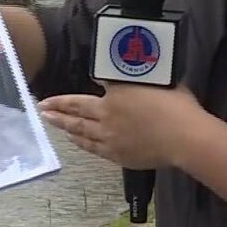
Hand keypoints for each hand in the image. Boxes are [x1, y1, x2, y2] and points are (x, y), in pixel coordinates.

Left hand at [38, 82, 203, 169]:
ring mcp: (110, 138)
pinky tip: (74, 141)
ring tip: (51, 122)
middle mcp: (107, 116)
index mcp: (116, 95)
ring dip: (64, 126)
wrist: (185, 137)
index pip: (85, 92)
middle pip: (75, 113)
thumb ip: (140, 78)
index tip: (52, 96)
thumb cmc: (176, 105)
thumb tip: (133, 71)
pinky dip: (81, 143)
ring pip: (80, 132)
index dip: (66, 96)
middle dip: (56, 110)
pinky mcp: (118, 155)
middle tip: (41, 108)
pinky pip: (93, 148)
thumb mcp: (157, 81)